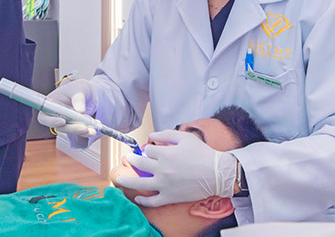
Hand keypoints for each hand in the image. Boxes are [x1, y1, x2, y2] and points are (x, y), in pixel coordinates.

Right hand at [37, 79, 97, 142]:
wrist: (89, 93)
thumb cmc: (80, 88)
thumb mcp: (80, 88)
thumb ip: (78, 98)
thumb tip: (80, 110)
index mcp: (51, 104)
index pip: (44, 117)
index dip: (51, 121)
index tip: (62, 121)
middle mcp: (56, 114)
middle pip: (59, 127)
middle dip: (72, 128)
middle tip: (84, 128)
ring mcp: (65, 121)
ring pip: (70, 131)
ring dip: (81, 132)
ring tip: (92, 130)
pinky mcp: (74, 126)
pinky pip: (78, 131)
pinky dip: (87, 131)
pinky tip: (94, 129)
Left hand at [115, 130, 236, 206]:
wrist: (216, 173)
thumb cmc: (202, 153)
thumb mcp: (185, 137)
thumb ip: (166, 134)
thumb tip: (151, 137)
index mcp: (165, 154)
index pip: (148, 150)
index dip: (148, 149)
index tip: (151, 150)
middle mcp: (162, 169)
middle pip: (140, 164)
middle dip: (132, 160)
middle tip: (127, 159)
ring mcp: (164, 185)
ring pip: (139, 183)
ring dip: (126, 180)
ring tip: (118, 178)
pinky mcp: (170, 197)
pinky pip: (152, 200)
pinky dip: (143, 200)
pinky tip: (137, 198)